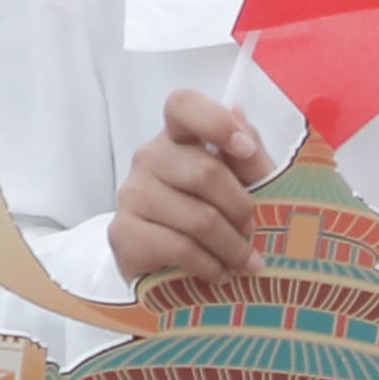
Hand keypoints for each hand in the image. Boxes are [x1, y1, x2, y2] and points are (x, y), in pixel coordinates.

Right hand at [109, 86, 272, 293]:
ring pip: (197, 218)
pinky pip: (178, 248)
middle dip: (241, 208)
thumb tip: (238, 111)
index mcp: (178, 137)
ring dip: (232, 247)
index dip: (215, 122)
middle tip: (255, 229)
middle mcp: (149, 158)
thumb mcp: (241, 184)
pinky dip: (210, 266)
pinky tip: (220, 273)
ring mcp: (132, 194)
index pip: (182, 106)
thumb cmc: (211, 214)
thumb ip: (247, 156)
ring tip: (247, 262)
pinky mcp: (123, 232)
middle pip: (204, 172)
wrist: (168, 265)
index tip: (245, 149)